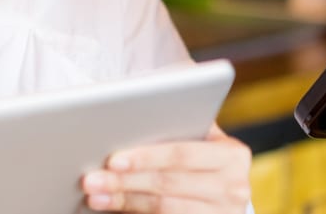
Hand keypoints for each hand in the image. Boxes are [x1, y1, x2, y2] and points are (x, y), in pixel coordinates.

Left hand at [80, 124, 250, 212]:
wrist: (227, 192)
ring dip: (124, 201)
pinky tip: (114, 210)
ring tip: (95, 196)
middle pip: (167, 183)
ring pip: (163, 208)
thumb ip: (178, 127)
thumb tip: (127, 121)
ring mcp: (224, 213)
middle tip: (91, 180)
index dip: (145, 157)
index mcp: (233, 155)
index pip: (181, 154)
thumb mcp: (201, 139)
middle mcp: (235, 187)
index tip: (112, 159)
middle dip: (124, 181)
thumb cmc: (200, 156)